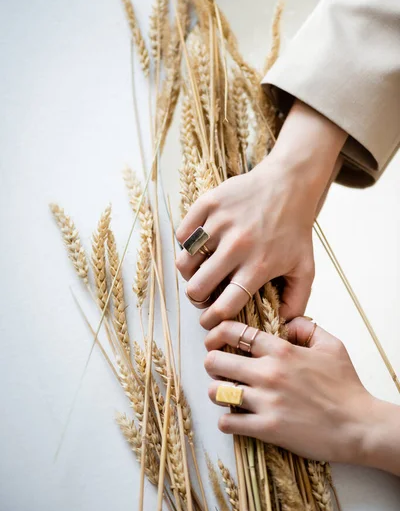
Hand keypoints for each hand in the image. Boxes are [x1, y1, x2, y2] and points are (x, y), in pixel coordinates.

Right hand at [176, 101, 346, 325]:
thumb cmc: (295, 228)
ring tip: (200, 270)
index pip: (224, 306)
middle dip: (197, 299)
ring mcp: (220, 223)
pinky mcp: (208, 204)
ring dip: (190, 272)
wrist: (289, 184)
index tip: (209, 320)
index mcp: (258, 266)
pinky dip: (187, 243)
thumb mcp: (305, 267)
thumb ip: (297, 301)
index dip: (212, 319)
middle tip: (203, 295)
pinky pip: (183, 235)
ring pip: (184, 263)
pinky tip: (200, 244)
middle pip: (197, 288)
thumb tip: (282, 327)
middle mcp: (237, 246)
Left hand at [204, 318, 375, 464]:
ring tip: (226, 393)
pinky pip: (228, 422)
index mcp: (281, 350)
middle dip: (213, 363)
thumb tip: (286, 322)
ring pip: (216, 392)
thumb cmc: (346, 385)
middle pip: (215, 361)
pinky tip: (236, 418)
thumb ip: (306, 327)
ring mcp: (266, 401)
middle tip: (220, 369)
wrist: (358, 426)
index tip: (215, 339)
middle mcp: (269, 372)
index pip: (233, 331)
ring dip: (217, 392)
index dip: (217, 333)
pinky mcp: (267, 428)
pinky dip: (227, 421)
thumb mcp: (331, 345)